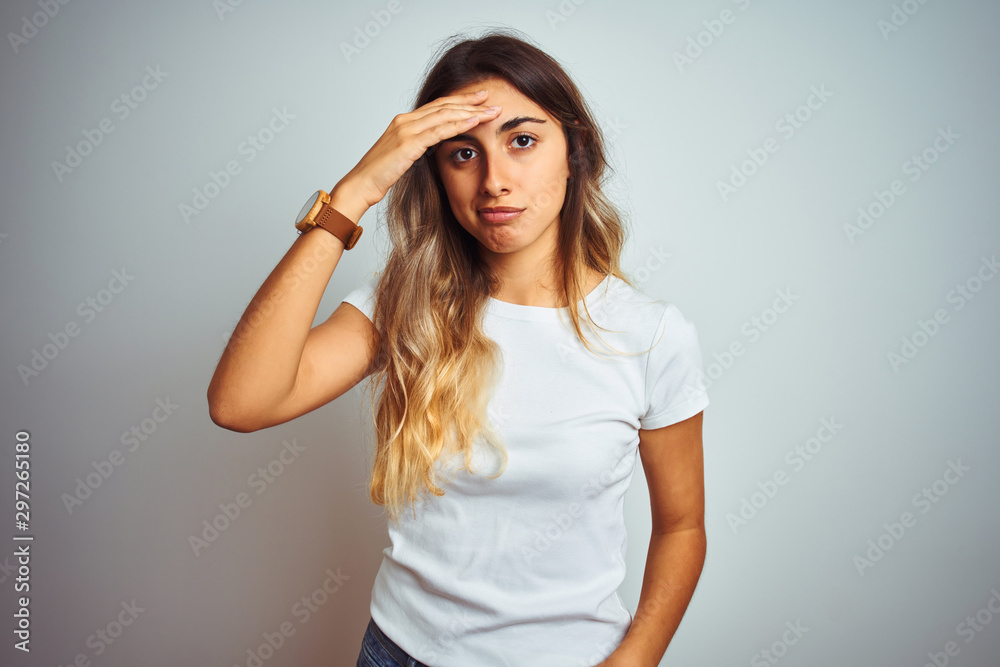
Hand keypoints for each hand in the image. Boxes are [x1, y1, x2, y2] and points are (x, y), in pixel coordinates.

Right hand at [339, 89, 499, 208]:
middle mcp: (406, 120)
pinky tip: (474, 121)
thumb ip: (417, 147)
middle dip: (469, 101)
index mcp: (404, 122)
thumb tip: (432, 147)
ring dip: (470, 111)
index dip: (459, 100)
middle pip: (444, 105)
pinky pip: (439, 130)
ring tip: (490, 109)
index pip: (437, 106)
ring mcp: (406, 129)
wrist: (361, 184)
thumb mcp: (402, 157)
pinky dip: (459, 124)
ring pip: (445, 114)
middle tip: (489, 97)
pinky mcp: (408, 142)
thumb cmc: (379, 175)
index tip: (477, 98)